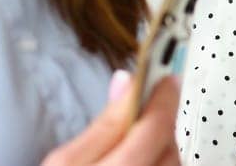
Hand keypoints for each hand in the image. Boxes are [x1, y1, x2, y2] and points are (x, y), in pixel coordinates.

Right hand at [42, 71, 181, 165]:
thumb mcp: (65, 163)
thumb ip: (101, 124)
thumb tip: (126, 81)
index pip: (152, 132)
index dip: (162, 100)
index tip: (165, 78)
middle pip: (169, 150)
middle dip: (161, 125)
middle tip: (144, 112)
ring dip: (164, 149)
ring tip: (137, 146)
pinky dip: (162, 165)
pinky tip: (144, 164)